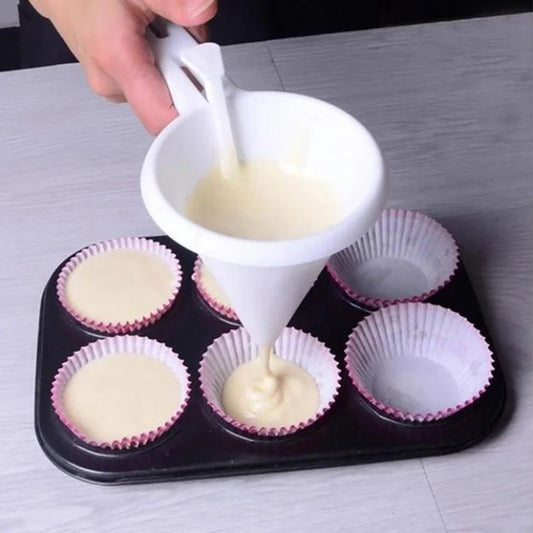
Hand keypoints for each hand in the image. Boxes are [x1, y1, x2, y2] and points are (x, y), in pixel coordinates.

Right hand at [31, 0, 216, 133]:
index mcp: (118, 61)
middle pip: (173, 101)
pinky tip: (153, 40)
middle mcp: (114, 84)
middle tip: (181, 37)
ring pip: (167, 91)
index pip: (163, 120)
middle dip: (189, 70)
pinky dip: (163, 64)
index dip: (194, 116)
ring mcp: (115, 89)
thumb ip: (173, 1)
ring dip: (177, 64)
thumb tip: (203, 9)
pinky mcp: (118, 87)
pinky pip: (155, 85)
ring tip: (161, 31)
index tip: (211, 99)